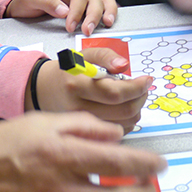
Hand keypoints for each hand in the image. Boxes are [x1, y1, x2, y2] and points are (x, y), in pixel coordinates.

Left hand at [7, 0, 117, 35]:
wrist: (24, 10)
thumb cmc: (28, 2)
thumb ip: (46, 2)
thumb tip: (64, 11)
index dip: (77, 12)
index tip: (70, 27)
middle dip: (93, 16)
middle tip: (87, 31)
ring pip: (102, 2)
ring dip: (106, 13)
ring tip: (107, 24)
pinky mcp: (87, 9)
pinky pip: (104, 7)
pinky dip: (109, 13)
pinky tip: (108, 23)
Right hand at [32, 47, 151, 131]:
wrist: (44, 91)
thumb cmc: (67, 72)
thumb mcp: (83, 56)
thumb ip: (105, 56)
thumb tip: (124, 65)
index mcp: (77, 85)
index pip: (114, 93)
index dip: (137, 87)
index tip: (147, 80)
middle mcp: (78, 108)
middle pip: (124, 111)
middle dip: (140, 98)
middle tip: (142, 88)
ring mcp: (82, 125)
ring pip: (124, 123)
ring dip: (136, 110)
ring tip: (132, 97)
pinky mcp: (87, 136)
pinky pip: (118, 133)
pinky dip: (127, 121)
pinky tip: (122, 109)